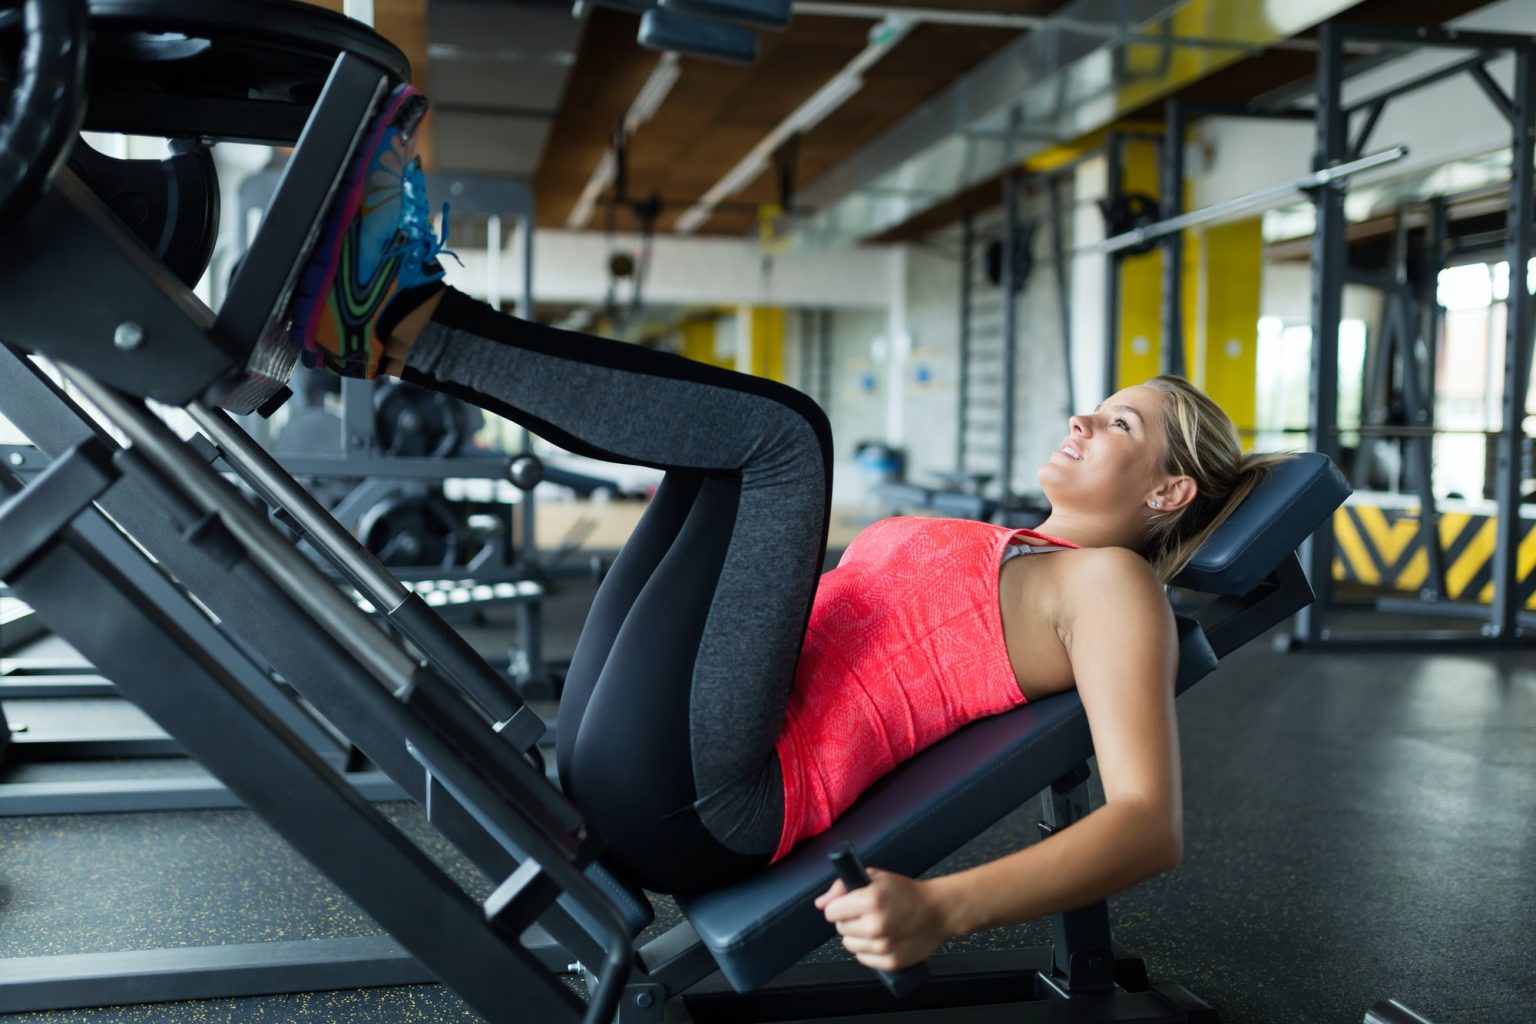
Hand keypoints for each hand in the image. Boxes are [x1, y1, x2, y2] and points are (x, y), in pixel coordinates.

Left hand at [815, 868, 950, 971]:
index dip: (839, 906)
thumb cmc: (907, 892)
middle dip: (849, 920)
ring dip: (858, 936)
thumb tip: (820, 903)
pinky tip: (882, 938)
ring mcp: (883, 946)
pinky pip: (863, 959)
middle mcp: (875, 925)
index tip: (849, 904)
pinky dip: (869, 951)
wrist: (938, 911)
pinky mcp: (891, 962)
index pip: (831, 912)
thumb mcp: (874, 877)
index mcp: (870, 900)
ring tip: (875, 926)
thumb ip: (842, 887)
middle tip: (867, 913)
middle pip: (840, 929)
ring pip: (849, 945)